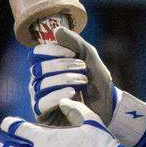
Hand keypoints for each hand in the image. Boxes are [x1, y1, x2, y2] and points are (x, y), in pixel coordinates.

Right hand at [28, 27, 145, 145]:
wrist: (108, 110)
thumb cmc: (97, 83)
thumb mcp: (90, 58)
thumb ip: (75, 43)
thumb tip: (57, 31)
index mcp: (47, 66)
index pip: (37, 53)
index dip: (53, 51)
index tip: (72, 54)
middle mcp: (39, 81)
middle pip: (38, 67)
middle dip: (63, 66)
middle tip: (82, 68)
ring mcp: (39, 98)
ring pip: (41, 84)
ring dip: (65, 79)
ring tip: (83, 83)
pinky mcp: (43, 115)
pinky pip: (41, 103)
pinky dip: (57, 95)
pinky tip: (72, 93)